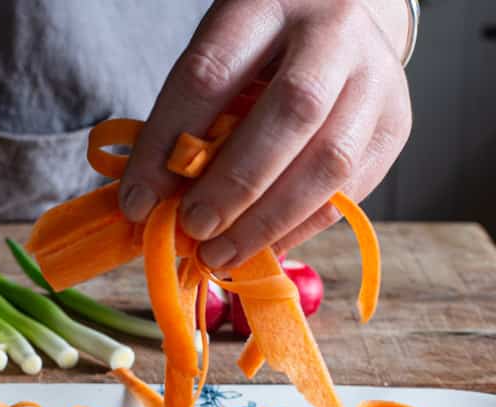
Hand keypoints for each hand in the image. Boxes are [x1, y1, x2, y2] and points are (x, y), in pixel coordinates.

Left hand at [119, 0, 412, 267]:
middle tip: (193, 230)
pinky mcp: (395, 125)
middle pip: (290, 112)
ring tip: (220, 256)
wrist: (344, 27)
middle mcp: (333, 32)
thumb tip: (150, 203)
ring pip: (329, 160)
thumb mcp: (220, 62)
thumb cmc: (263, 55)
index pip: (211, 72)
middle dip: (234, 185)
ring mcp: (375, 79)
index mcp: (268, 0)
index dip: (168, 144)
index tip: (137, 202)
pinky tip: (262, 248)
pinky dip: (299, 229)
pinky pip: (348, 192)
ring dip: (267, 221)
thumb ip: (190, 121)